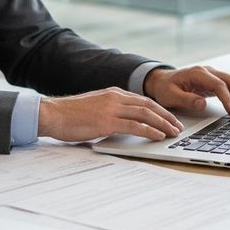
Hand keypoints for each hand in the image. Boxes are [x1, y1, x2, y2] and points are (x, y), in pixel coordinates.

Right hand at [37, 87, 183, 141]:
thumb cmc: (70, 114)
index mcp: (113, 93)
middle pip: (148, 105)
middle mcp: (115, 97)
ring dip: (162, 124)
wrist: (52, 114)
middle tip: (177, 126)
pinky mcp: (106, 122)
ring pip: (145, 114)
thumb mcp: (94, 107)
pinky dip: (149, 130)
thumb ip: (110, 110)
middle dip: (166, 116)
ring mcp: (111, 108)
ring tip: (173, 133)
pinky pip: (134, 125)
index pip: (142, 99)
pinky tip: (158, 136)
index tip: (170, 118)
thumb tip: (123, 122)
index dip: (159, 109)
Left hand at [144, 66, 229, 116]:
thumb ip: (186, 99)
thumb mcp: (170, 95)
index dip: (227, 99)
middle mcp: (207, 71)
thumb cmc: (165, 88)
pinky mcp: (214, 81)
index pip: (218, 84)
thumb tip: (202, 104)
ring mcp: (212, 75)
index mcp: (197, 73)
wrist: (162, 80)